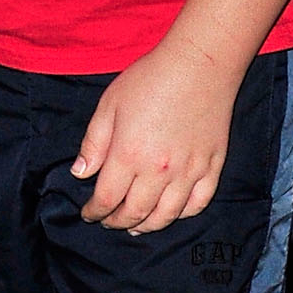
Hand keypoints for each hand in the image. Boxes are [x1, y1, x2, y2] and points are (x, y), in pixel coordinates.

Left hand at [70, 39, 234, 233]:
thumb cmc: (149, 80)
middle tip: (108, 222)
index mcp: (129, 155)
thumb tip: (80, 173)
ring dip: (148, 226)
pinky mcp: (212, 167)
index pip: (107, 198)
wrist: (199, 65)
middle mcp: (159, 171)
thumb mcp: (109, 105)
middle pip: (135, 212)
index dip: (94, 211)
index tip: (88, 214)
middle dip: (117, 222)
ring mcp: (189, 172)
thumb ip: (93, 143)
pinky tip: (170, 213)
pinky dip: (182, 215)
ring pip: (167, 215)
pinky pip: (197, 204)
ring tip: (135, 227)